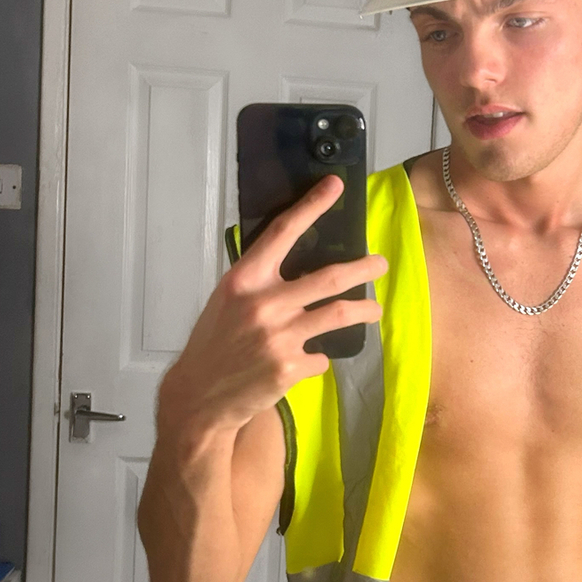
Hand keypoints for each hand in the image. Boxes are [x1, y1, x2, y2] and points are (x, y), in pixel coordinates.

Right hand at [159, 177, 385, 434]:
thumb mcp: (228, 301)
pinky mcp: (291, 367)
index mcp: (245, 279)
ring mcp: (279, 336)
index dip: (312, 206)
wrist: (200, 396)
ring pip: (339, 315)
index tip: (335, 186)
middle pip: (329, 278)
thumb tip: (298, 264)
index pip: (283, 232)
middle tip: (380, 263)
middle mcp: (264, 303)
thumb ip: (260, 283)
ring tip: (374, 310)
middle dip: (363, 268)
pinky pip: (321, 356)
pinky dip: (319, 357)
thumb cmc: (214, 344)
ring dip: (364, 311)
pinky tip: (307, 361)